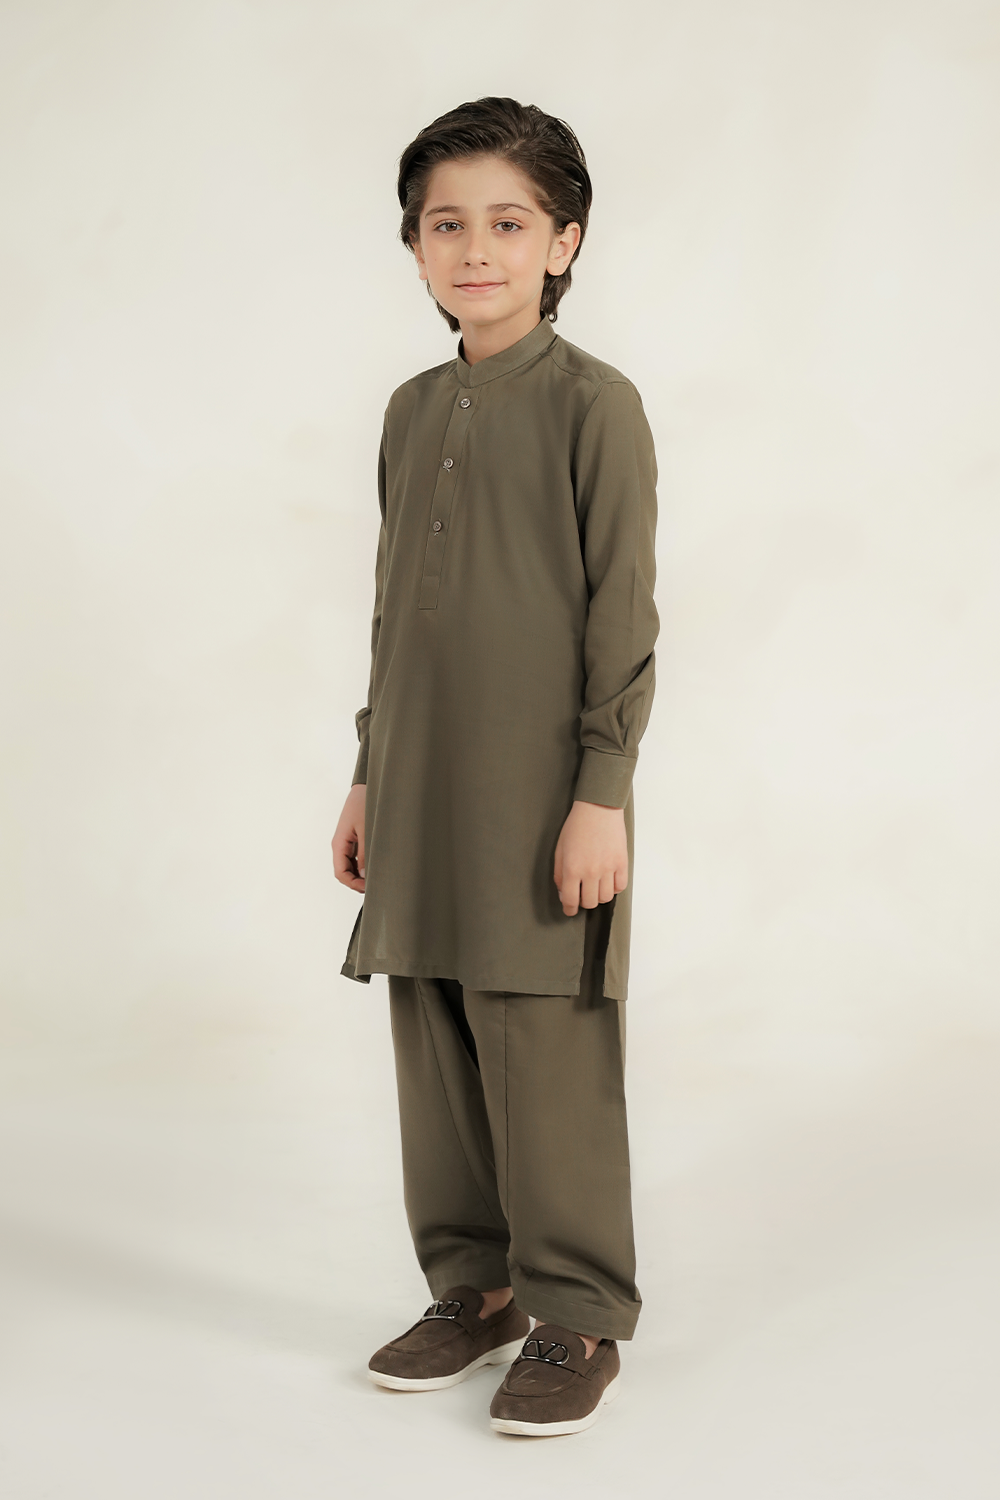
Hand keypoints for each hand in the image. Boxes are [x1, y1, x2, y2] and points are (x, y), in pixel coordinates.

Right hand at [332, 784, 366, 891]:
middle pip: (344, 872)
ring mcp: (346, 843)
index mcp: (339, 843)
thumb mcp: (366, 830)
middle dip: (357, 882)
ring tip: (375, 878)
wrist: (365, 788)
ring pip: (349, 867)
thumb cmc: (364, 804)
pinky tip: (374, 867)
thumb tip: (364, 875)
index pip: (340, 873)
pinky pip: (354, 859)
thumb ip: (364, 854)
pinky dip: (362, 866)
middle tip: (374, 885)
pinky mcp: (353, 840)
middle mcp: (340, 845)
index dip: (353, 883)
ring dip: (360, 875)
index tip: (368, 887)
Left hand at [553, 799, 627, 916]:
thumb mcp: (560, 849)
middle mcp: (590, 872)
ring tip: (595, 887)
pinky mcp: (622, 863)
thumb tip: (563, 892)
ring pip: (605, 898)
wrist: (598, 808)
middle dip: (584, 902)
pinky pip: (620, 887)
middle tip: (582, 894)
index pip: (570, 900)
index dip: (569, 909)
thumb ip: (559, 873)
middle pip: (590, 902)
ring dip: (599, 896)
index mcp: (572, 868)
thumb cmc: (577, 826)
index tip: (570, 910)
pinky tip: (608, 880)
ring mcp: (608, 868)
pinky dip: (614, 888)